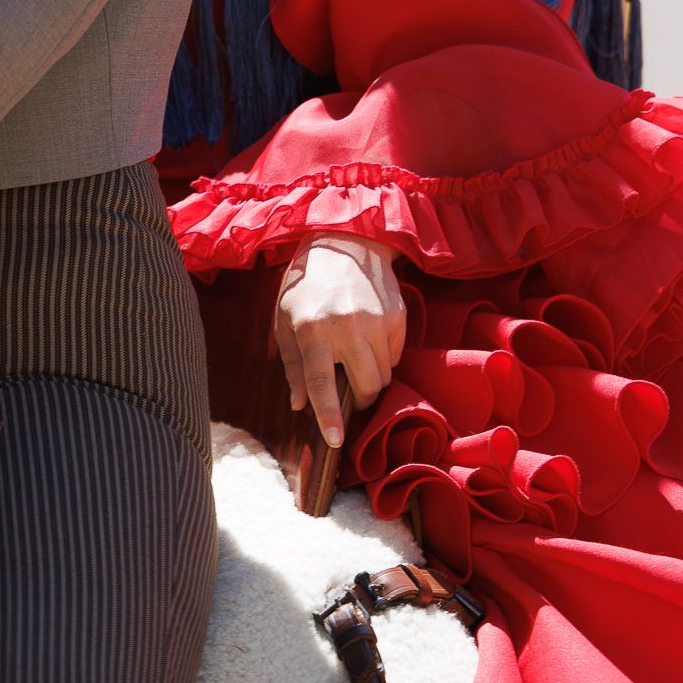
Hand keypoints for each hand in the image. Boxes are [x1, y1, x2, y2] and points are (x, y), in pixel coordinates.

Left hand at [271, 233, 408, 448]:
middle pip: (364, 386)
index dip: (328, 416)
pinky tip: (370, 338)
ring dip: (371, 377)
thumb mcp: (284, 321)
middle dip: (359, 398)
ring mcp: (376, 321)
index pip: (321, 384)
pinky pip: (396, 356)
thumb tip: (298, 405)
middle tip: (348, 392)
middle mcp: (347, 327)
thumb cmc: (306, 285)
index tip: (335, 441)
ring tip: (356, 357)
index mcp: (313, 330)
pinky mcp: (397, 316)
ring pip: (384, 375)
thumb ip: (292, 366)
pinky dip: (384, 358)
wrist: (343, 242)